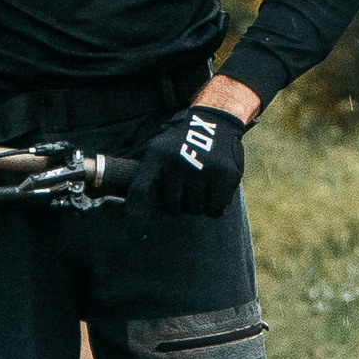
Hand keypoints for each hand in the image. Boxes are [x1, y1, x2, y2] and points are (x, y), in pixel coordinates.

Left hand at [128, 101, 247, 220]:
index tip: (133, 236)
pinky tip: (215, 189)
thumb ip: (148, 179)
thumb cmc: (181, 145)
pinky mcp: (226, 175)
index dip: (135, 215)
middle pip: (173, 207)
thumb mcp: (159, 152)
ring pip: (195, 209)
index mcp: (157, 155)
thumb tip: (132, 221)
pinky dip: (215, 206)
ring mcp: (204, 167)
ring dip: (198, 203)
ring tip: (201, 182)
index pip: (141, 190)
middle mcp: (179, 161)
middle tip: (186, 185)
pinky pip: (216, 209)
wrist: (215, 122)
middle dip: (179, 202)